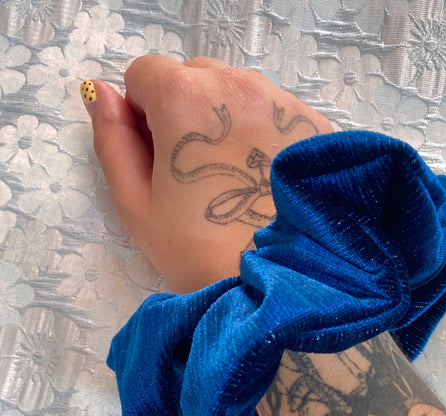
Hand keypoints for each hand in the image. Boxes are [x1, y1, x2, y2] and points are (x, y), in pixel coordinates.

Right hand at [86, 55, 332, 292]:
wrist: (280, 283)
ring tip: (232, 175)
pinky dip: (260, 130)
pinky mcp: (314, 123)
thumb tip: (101, 94)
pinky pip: (272, 109)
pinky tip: (264, 176)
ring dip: (223, 118)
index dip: (142, 113)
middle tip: (195, 171)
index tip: (158, 155)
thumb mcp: (137, 204)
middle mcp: (238, 83)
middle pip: (193, 76)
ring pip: (235, 90)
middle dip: (183, 110)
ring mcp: (283, 100)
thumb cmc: (200, 251)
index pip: (144, 73)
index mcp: (185, 96)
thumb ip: (111, 141)